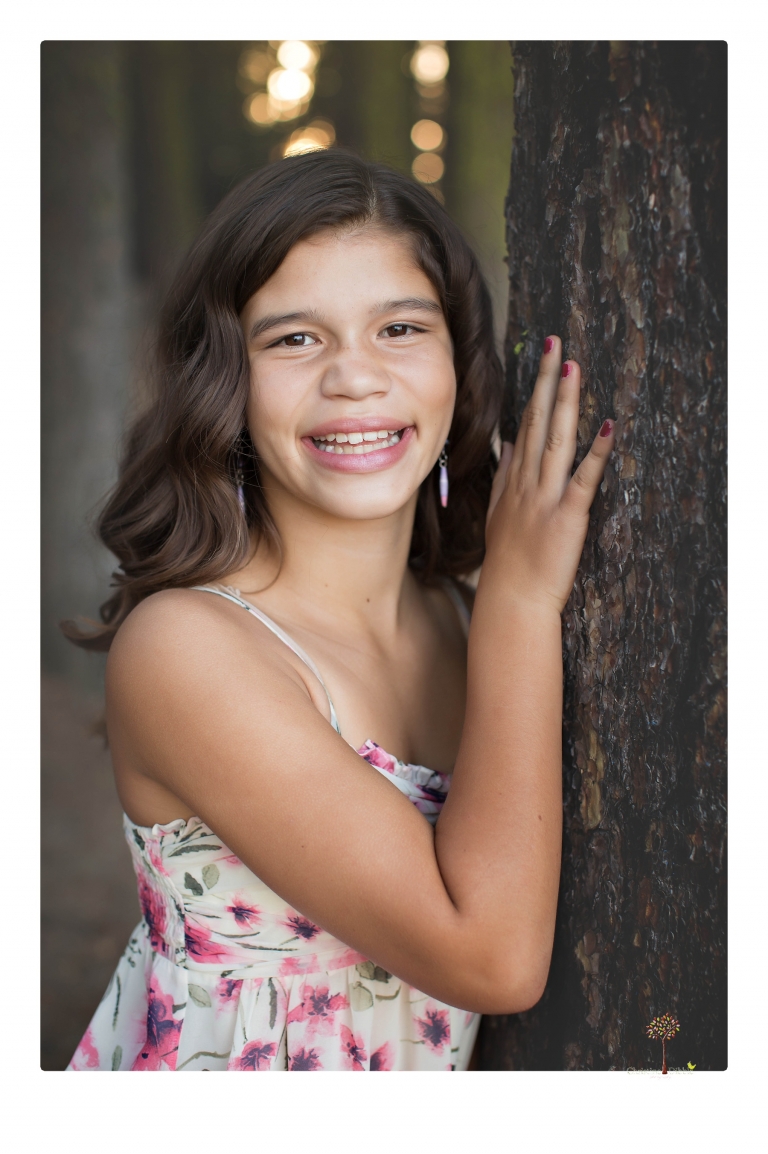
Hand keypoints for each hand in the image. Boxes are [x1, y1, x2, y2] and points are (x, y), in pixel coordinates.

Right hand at [484, 336, 614, 613]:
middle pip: (538, 423)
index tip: (544, 359)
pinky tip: (607, 427)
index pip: (525, 426)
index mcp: (515, 482)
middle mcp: (528, 484)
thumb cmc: (508, 563)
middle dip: (548, 381)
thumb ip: (503, 477)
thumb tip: (508, 444)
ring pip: (556, 442)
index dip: (535, 391)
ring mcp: (546, 498)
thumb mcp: (498, 514)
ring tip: (573, 368)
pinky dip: (596, 453)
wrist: (513, 599)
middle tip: (557, 344)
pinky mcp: (568, 516)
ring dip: (565, 404)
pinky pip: (584, 480)